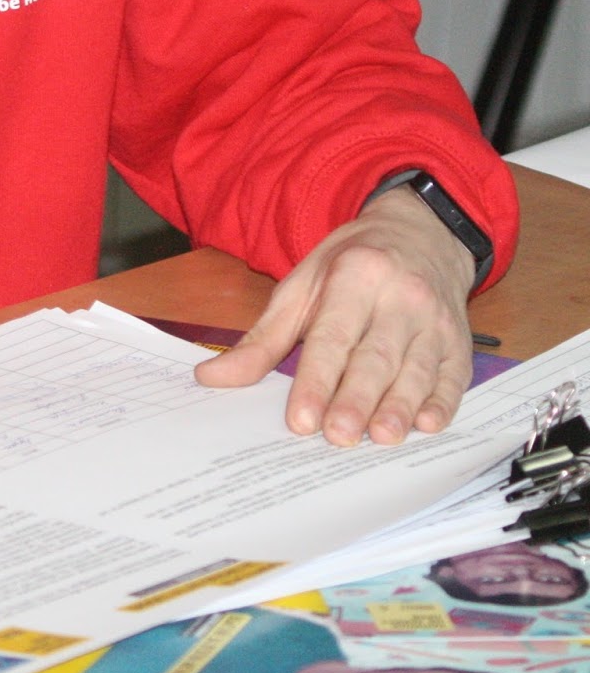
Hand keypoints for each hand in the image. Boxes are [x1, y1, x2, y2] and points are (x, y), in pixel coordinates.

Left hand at [194, 185, 474, 444]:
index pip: (333, 336)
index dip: (317, 379)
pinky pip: (454, 376)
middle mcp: (401, 297)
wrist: (420, 234)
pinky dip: (443, 402)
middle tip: (338, 436)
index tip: (301, 419)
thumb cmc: (351, 266)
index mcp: (355, 277)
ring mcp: (435, 320)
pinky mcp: (460, 342)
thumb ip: (262, 339)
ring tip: (382, 437)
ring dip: (400, 407)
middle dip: (357, 399)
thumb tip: (211, 378)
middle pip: (376, 356)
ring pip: (417, 369)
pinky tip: (428, 424)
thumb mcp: (301, 287)